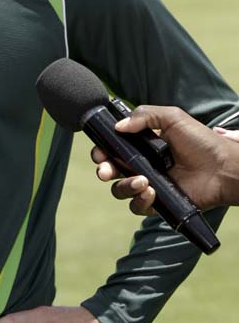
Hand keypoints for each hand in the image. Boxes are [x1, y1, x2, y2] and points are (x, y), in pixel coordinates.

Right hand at [92, 106, 238, 212]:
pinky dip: (139, 201)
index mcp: (141, 145)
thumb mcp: (172, 118)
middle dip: (104, 171)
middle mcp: (142, 165)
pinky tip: (151, 192)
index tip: (100, 153)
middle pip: (111, 171)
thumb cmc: (201, 141)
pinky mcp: (158, 203)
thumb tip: (117, 127)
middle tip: (106, 171)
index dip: (101, 151)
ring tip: (142, 180)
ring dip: (124, 186)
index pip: (112, 148)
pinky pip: (137, 207)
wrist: (222, 168)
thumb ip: (144, 116)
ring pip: (120, 191)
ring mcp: (149, 185)